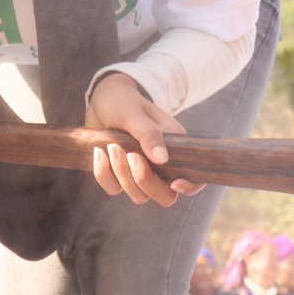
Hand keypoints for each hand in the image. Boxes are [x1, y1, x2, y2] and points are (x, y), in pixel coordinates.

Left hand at [86, 73, 198, 206]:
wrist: (101, 99)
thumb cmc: (123, 101)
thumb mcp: (134, 112)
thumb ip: (149, 133)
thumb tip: (162, 158)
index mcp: (174, 147)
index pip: (194, 177)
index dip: (190, 186)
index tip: (174, 183)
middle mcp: (160, 164)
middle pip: (165, 195)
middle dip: (146, 181)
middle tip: (132, 155)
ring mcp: (139, 172)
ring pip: (139, 195)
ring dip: (123, 175)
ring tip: (112, 146)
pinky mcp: (119, 175)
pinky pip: (113, 188)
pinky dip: (103, 174)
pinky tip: (99, 152)